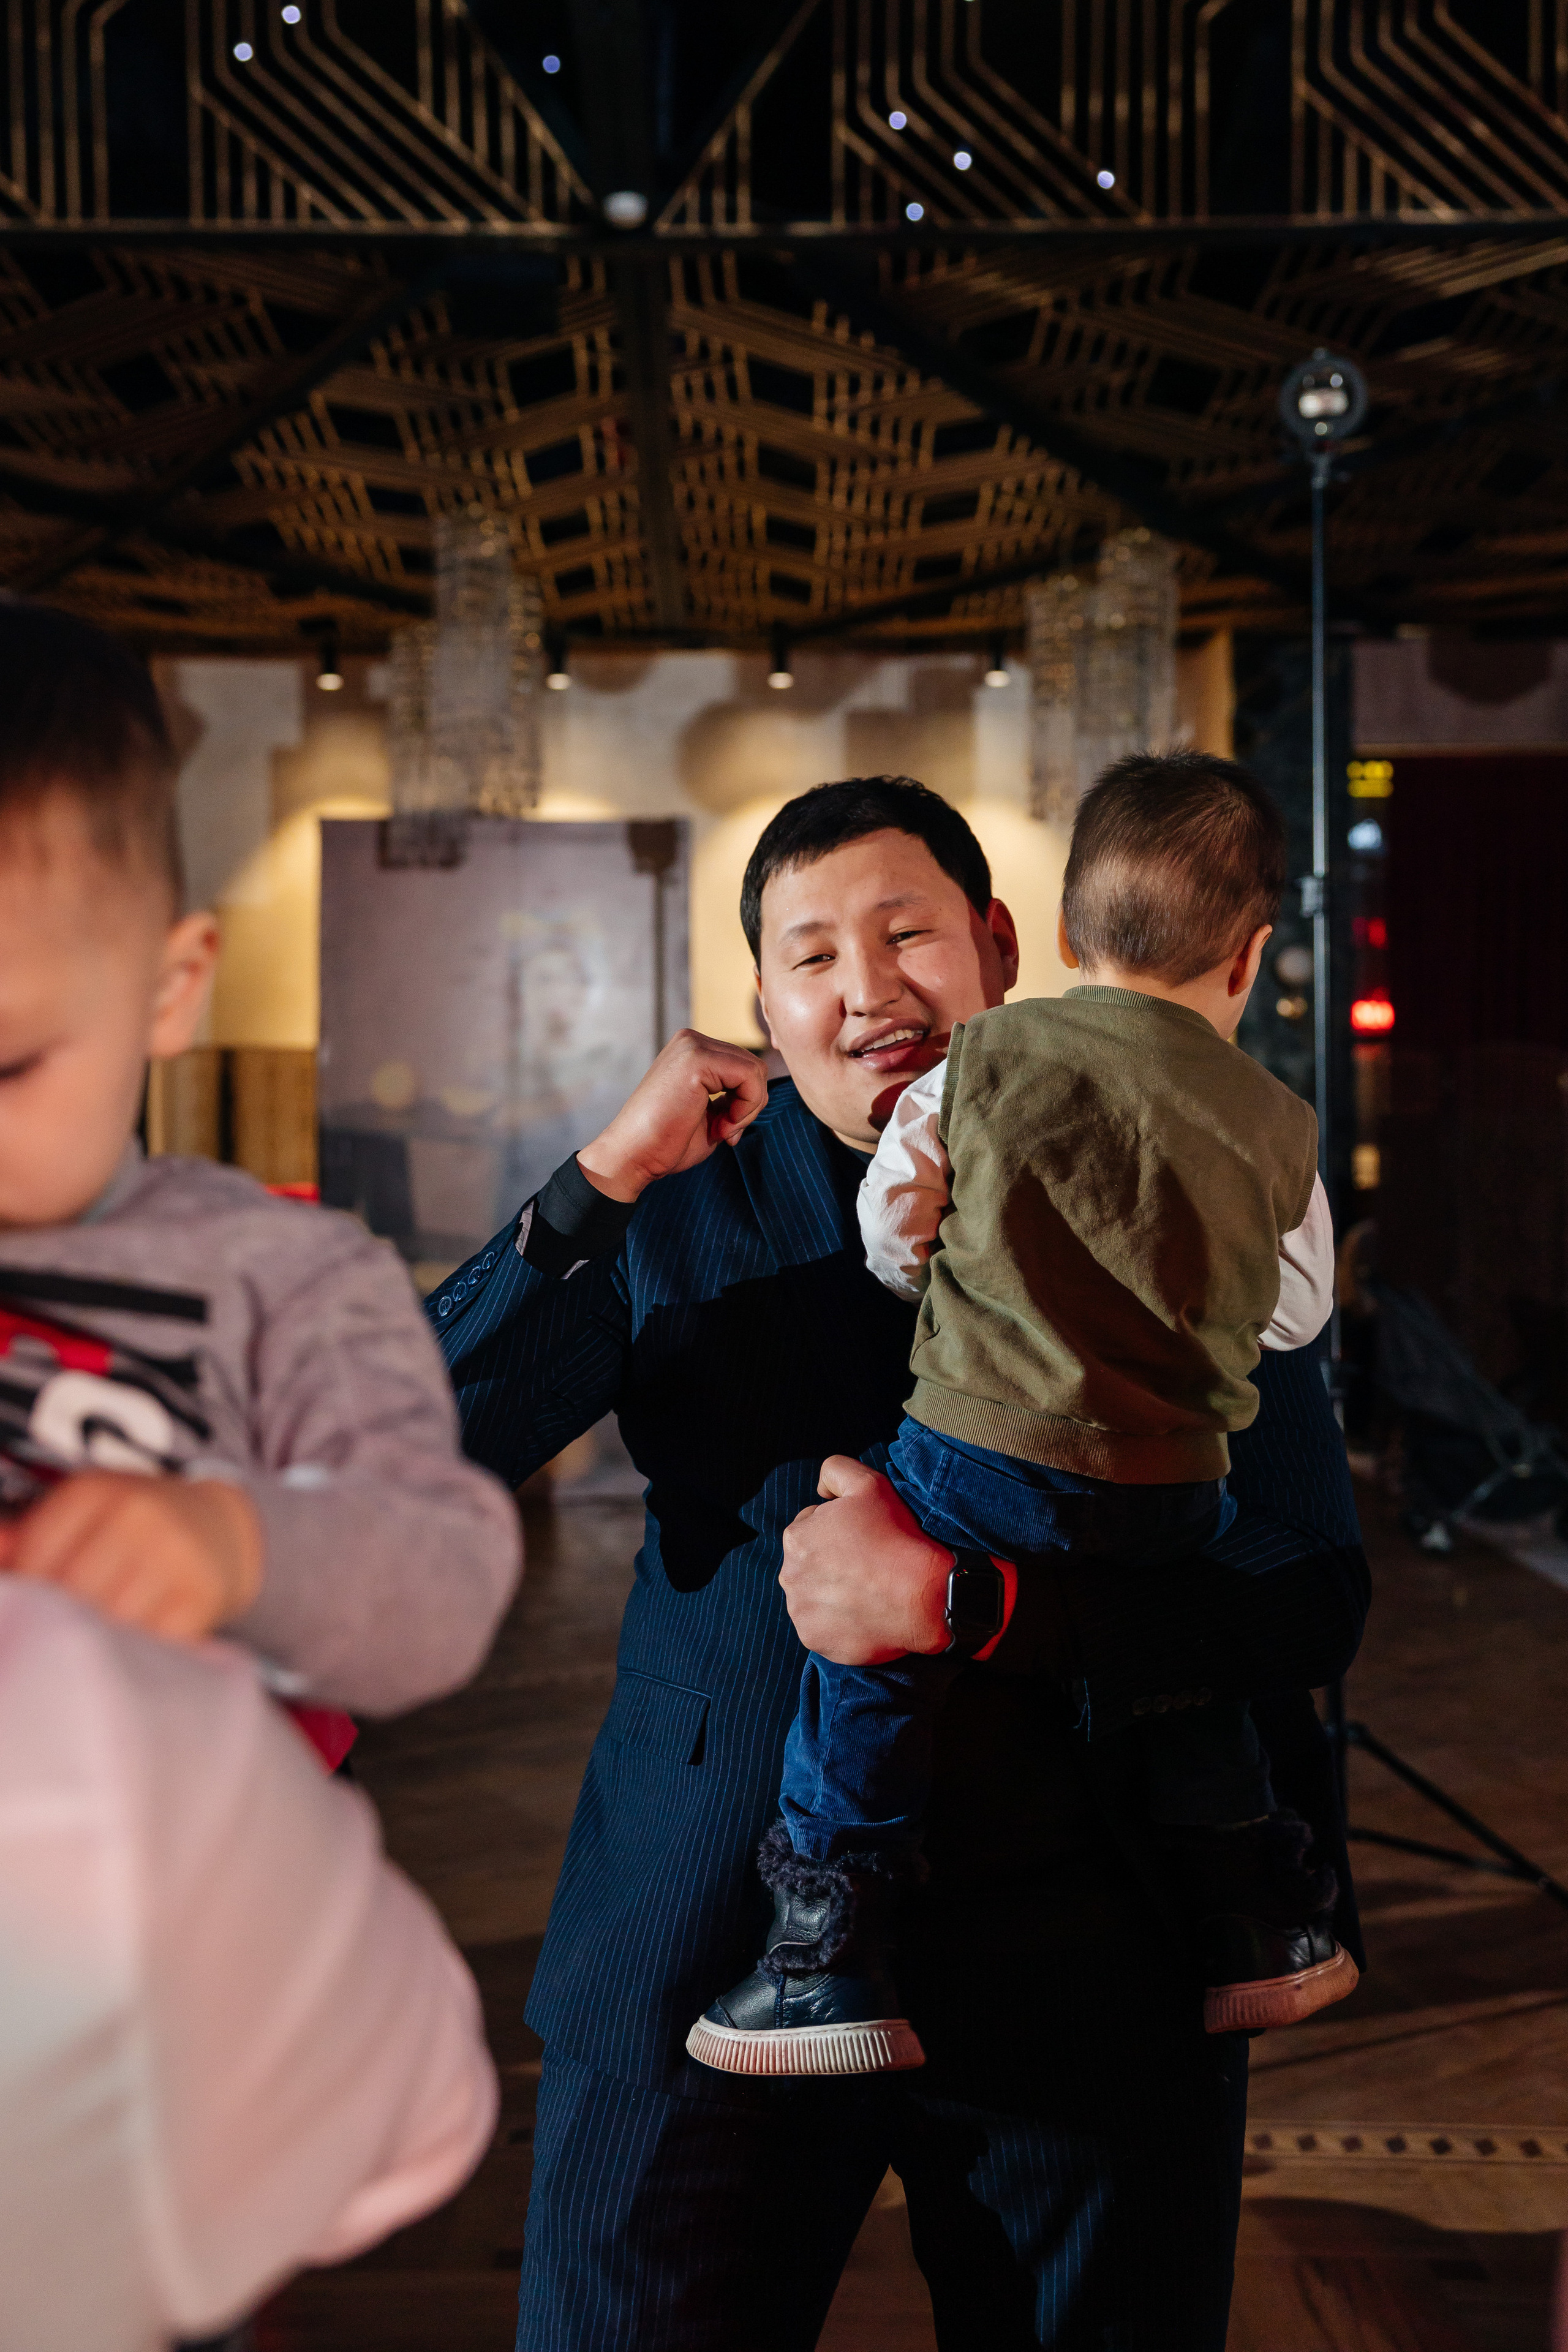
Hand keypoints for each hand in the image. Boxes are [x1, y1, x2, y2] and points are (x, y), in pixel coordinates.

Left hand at [0, 1472, 263, 1642]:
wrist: (223, 1527)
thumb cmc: (131, 1528)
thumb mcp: (81, 1515)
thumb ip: (27, 1537)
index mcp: (93, 1491)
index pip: (35, 1558)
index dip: (28, 1593)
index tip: (36, 1608)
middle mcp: (136, 1515)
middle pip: (70, 1593)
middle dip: (59, 1620)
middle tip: (64, 1632)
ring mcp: (173, 1554)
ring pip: (108, 1622)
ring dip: (96, 1643)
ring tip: (95, 1643)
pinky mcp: (201, 1593)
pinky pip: (150, 1642)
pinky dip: (136, 1655)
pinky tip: (131, 1650)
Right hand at [577, 1029, 769, 1202]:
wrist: (632, 1157)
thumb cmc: (666, 1143)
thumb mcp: (710, 1113)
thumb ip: (733, 1096)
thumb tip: (762, 1089)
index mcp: (692, 1049)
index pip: (745, 1066)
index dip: (745, 1103)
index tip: (723, 1130)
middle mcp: (691, 1040)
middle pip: (754, 1066)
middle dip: (749, 1105)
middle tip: (723, 1132)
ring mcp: (693, 1046)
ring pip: (756, 1070)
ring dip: (748, 1109)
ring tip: (721, 1130)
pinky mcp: (697, 1060)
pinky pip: (751, 1077)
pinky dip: (746, 1108)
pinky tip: (720, 1126)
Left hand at [779, 1457, 952, 1663]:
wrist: (924, 1596)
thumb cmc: (897, 1538)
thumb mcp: (869, 1484)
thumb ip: (835, 1471)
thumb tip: (820, 1491)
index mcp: (796, 1536)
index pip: (813, 1529)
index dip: (842, 1532)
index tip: (865, 1541)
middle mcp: (789, 1574)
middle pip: (811, 1564)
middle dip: (833, 1563)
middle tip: (868, 1567)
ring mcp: (800, 1611)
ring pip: (815, 1596)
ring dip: (834, 1593)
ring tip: (868, 1592)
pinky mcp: (814, 1639)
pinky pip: (823, 1627)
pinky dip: (840, 1623)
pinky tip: (865, 1615)